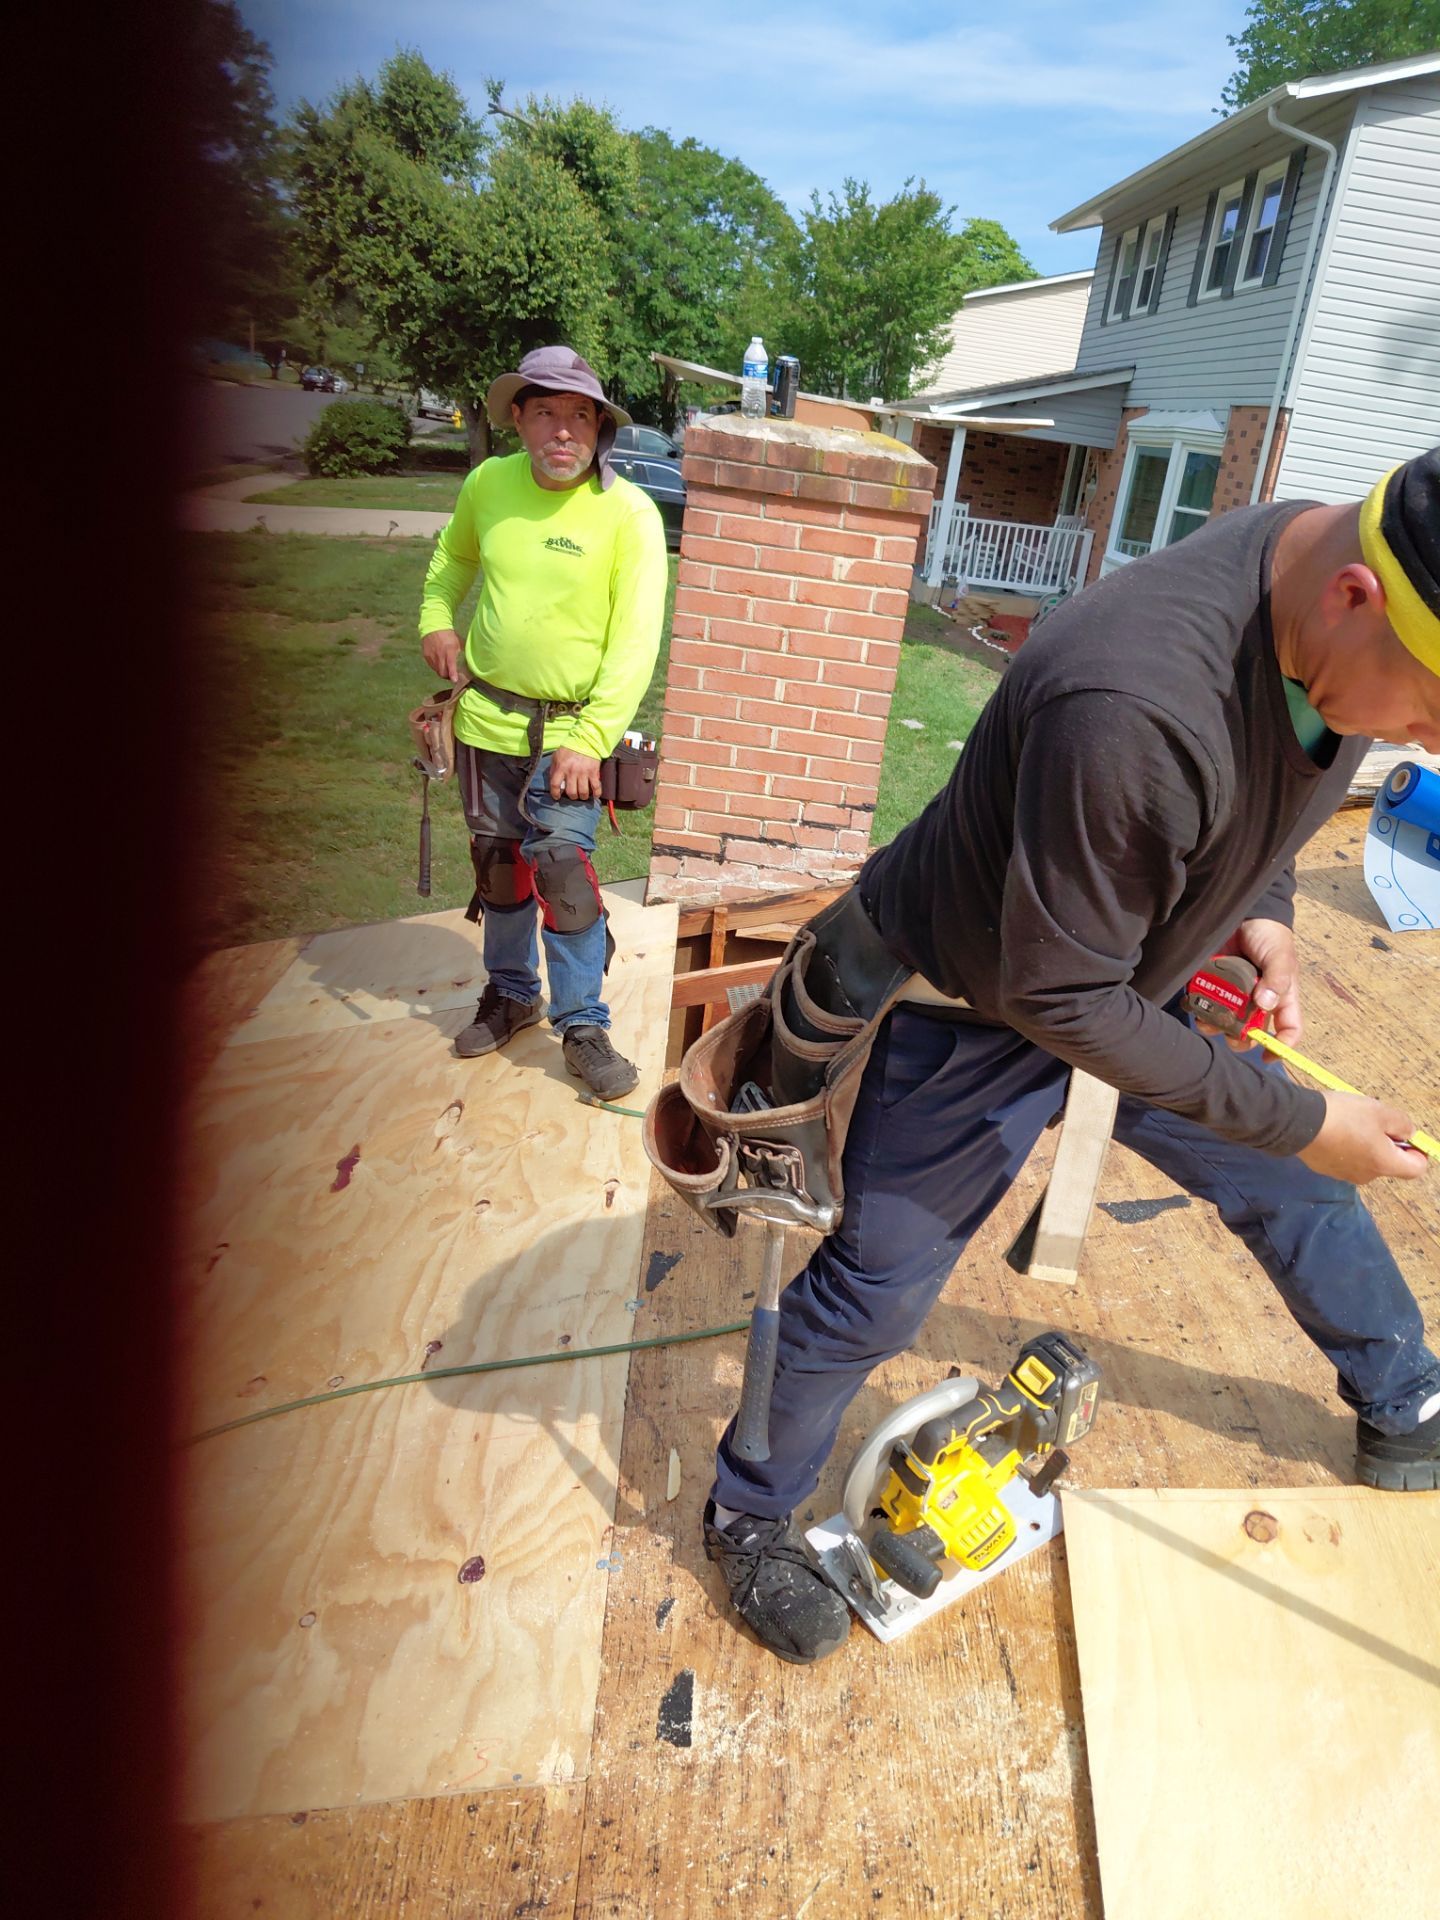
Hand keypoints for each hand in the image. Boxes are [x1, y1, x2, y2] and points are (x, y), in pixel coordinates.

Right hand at [421, 628, 465, 682]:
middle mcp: (439, 655)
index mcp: (449, 651)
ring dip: (442, 672)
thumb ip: (464, 652)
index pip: (451, 665)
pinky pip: (432, 666)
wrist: (434, 627)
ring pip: (437, 671)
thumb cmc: (449, 635)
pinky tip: (440, 663)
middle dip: (448, 676)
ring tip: (446, 668)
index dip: (453, 674)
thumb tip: (473, 661)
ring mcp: (432, 656)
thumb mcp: (459, 643)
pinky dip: (437, 668)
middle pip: (443, 673)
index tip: (455, 680)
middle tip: (452, 675)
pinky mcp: (426, 656)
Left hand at [548, 746, 601, 801]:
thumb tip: (553, 782)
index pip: (555, 785)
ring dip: (583, 796)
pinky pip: (596, 787)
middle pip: (571, 792)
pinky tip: (595, 795)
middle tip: (573, 795)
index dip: (555, 794)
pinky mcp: (594, 772)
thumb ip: (554, 769)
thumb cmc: (570, 749)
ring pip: (583, 792)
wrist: (585, 740)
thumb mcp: (557, 756)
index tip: (557, 797)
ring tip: (583, 795)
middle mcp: (572, 771)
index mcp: (561, 767)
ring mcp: (584, 772)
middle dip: (572, 796)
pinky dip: (596, 794)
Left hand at [1197, 918, 1302, 1050]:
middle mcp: (1257, 1000)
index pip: (1287, 1028)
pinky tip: (1194, 1005)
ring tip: (1207, 1021)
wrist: (1244, 912)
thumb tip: (1265, 1003)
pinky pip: (1205, 1002)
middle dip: (1240, 1039)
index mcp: (1280, 996)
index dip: (1281, 1045)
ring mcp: (1234, 993)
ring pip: (1225, 1021)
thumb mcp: (1280, 955)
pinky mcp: (1213, 982)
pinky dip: (1199, 1007)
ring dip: (1216, 1026)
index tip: (1268, 1056)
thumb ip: (1277, 978)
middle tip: (1230, 1036)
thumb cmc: (1270, 934)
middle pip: (1251, 1031)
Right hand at [1297, 1091, 1428, 1184]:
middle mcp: (1367, 1176)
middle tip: (1372, 1121)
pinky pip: (1344, 1159)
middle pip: (1388, 1163)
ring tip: (1348, 1122)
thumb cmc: (1344, 1116)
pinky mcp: (1325, 1169)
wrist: (1297, 1123)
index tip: (1406, 1134)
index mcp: (1384, 1164)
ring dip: (1364, 1144)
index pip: (1416, 1168)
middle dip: (1386, 1144)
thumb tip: (1408, 1134)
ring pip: (1365, 1160)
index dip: (1418, 1151)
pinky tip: (1332, 1129)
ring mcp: (1344, 1174)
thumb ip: (1402, 1124)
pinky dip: (1344, 1147)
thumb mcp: (1380, 1111)